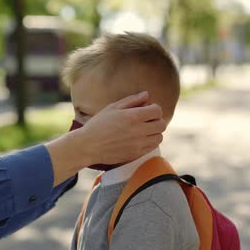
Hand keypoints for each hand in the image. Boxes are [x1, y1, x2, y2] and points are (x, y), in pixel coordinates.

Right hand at [45, 92, 165, 185]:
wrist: (88, 146)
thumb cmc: (98, 125)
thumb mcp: (112, 108)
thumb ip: (131, 100)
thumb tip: (146, 94)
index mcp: (132, 116)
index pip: (157, 111)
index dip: (153, 108)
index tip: (146, 110)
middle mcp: (138, 131)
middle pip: (162, 124)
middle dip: (156, 120)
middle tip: (146, 120)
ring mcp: (138, 144)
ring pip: (159, 137)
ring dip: (154, 132)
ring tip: (143, 130)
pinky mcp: (136, 154)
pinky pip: (152, 147)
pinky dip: (149, 142)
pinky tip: (139, 139)